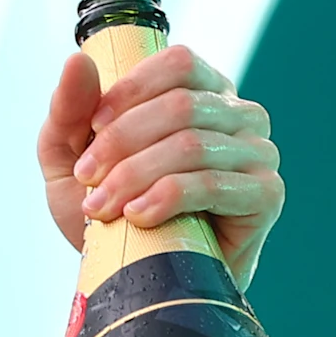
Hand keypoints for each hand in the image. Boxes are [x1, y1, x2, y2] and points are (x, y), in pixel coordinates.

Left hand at [37, 41, 284, 286]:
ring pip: (191, 145)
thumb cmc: (108, 210)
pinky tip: (139, 217)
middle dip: (122, 144)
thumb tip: (78, 60)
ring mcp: (258, 152)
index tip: (91, 129)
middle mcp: (239, 114)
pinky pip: (213, 184)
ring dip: (135, 176)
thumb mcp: (71, 158)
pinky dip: (167, 198)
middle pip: (180, 105)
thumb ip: (70, 109)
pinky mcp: (265, 194)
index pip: (177, 64)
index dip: (130, 91)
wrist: (136, 277)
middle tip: (87, 181)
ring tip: (103, 208)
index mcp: (202, 90)